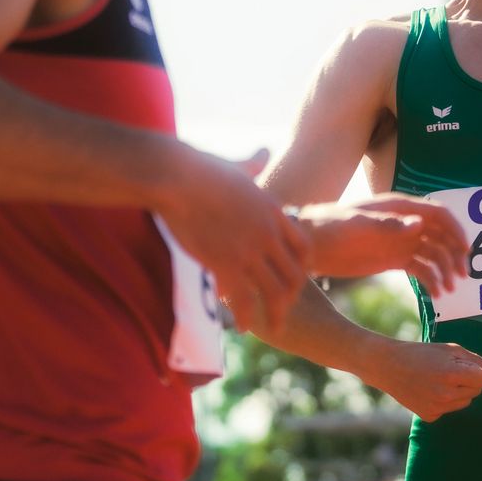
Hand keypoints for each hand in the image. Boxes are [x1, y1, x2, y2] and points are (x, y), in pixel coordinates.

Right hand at [159, 148, 309, 334]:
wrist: (178, 177)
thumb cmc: (199, 168)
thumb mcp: (236, 166)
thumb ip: (252, 164)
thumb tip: (262, 153)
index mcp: (272, 211)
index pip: (303, 245)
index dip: (302, 265)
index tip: (294, 278)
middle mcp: (268, 234)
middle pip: (294, 273)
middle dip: (292, 295)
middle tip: (285, 310)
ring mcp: (249, 250)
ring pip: (274, 292)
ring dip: (276, 314)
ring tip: (273, 328)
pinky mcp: (225, 263)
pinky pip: (243, 299)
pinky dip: (245, 317)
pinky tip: (242, 327)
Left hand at [296, 194, 467, 292]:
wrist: (309, 245)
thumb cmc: (330, 226)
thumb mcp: (357, 224)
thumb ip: (388, 225)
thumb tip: (419, 225)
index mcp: (399, 208)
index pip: (438, 214)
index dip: (455, 229)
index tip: (466, 249)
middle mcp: (405, 224)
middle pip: (441, 236)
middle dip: (454, 253)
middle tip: (461, 275)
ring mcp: (400, 242)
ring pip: (434, 254)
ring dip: (445, 270)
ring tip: (449, 290)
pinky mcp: (393, 260)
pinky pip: (420, 269)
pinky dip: (431, 281)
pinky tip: (436, 295)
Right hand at [373, 340, 481, 420]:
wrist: (388, 367)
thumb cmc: (420, 353)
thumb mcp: (448, 349)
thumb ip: (473, 361)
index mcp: (451, 374)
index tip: (480, 373)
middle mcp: (445, 394)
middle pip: (475, 392)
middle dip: (469, 381)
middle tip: (451, 371)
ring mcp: (437, 408)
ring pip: (464, 402)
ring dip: (458, 392)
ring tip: (439, 380)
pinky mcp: (430, 416)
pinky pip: (449, 409)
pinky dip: (444, 401)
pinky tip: (429, 390)